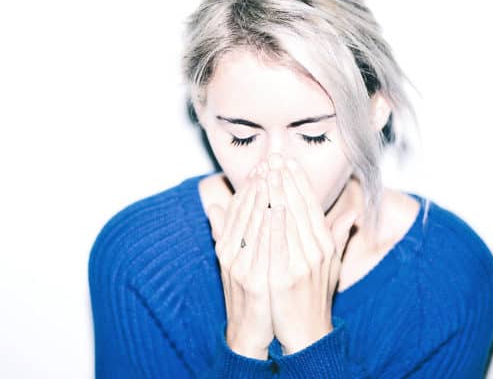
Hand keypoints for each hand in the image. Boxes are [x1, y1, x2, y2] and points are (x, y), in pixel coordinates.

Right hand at [206, 164, 273, 359]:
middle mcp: (230, 253)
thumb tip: (213, 204)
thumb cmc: (250, 294)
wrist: (251, 332)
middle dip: (258, 183)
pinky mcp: (254, 281)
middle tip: (270, 159)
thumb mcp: (234, 259)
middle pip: (244, 211)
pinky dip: (270, 226)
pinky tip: (279, 208)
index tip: (263, 163)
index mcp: (227, 246)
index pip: (237, 207)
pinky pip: (263, 248)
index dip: (249, 184)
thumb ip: (225, 230)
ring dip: (264, 196)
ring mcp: (241, 267)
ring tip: (274, 173)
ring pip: (253, 223)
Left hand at [262, 154, 357, 354]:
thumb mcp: (330, 265)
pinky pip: (280, 244)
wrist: (306, 333)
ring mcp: (303, 263)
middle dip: (286, 178)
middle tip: (275, 155)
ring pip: (289, 220)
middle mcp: (317, 250)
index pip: (311, 204)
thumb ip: (337, 237)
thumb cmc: (313, 297)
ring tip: (266, 171)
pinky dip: (275, 223)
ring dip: (276, 192)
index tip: (288, 160)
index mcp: (324, 244)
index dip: (299, 180)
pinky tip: (269, 205)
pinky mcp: (287, 277)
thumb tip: (353, 216)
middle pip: (300, 206)